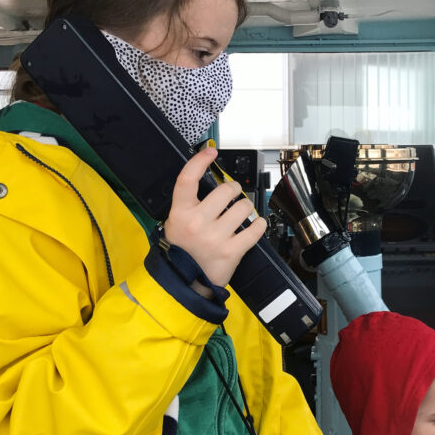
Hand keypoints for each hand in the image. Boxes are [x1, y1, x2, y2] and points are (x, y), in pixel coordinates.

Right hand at [164, 147, 266, 287]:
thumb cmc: (182, 250)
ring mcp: (214, 238)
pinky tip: (256, 225)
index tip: (211, 152)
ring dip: (245, 208)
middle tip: (232, 195)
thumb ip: (190, 203)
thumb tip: (211, 180)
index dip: (200, 161)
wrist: (182, 282)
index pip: (187, 179)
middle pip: (226, 190)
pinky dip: (259, 225)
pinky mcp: (231, 252)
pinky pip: (255, 230)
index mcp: (180, 213)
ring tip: (240, 214)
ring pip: (243, 207)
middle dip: (233, 190)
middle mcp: (197, 223)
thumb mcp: (175, 223)